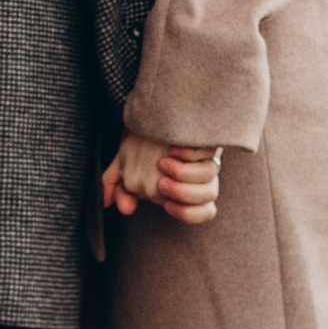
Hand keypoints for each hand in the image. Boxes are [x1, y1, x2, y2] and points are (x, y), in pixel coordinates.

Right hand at [103, 134, 223, 225]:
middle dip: (178, 192)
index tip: (167, 205)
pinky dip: (191, 152)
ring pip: (209, 179)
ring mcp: (206, 160)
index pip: (201, 212)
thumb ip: (120, 189)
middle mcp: (200, 178)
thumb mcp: (126, 168)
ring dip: (185, 174)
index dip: (186, 213)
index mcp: (185, 190)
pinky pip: (207, 154)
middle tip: (161, 181)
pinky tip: (174, 147)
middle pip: (200, 198)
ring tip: (164, 162)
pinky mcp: (208, 143)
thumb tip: (118, 207)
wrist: (151, 115)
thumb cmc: (140, 145)